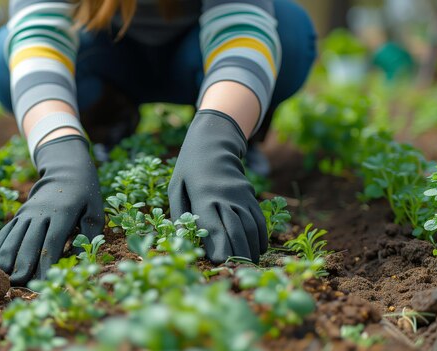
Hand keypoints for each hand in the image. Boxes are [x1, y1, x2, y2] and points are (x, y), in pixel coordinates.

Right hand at [0, 135, 103, 284]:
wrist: (67, 171)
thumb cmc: (85, 196)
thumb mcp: (95, 212)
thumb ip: (89, 235)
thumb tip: (79, 260)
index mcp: (63, 213)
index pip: (52, 243)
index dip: (46, 264)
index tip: (43, 283)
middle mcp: (41, 213)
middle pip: (29, 243)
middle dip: (22, 265)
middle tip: (18, 286)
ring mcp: (27, 212)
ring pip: (13, 237)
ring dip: (6, 259)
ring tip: (0, 279)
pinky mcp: (20, 214)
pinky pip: (7, 231)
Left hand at [168, 109, 267, 262]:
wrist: (213, 142)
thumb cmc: (188, 169)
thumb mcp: (176, 187)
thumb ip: (180, 213)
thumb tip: (184, 239)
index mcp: (203, 196)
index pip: (214, 227)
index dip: (219, 247)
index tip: (219, 263)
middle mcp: (225, 196)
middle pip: (237, 229)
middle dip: (238, 254)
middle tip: (237, 270)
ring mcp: (241, 195)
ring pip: (251, 226)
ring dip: (251, 249)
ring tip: (247, 265)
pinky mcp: (250, 195)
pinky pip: (259, 219)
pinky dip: (260, 237)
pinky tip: (257, 249)